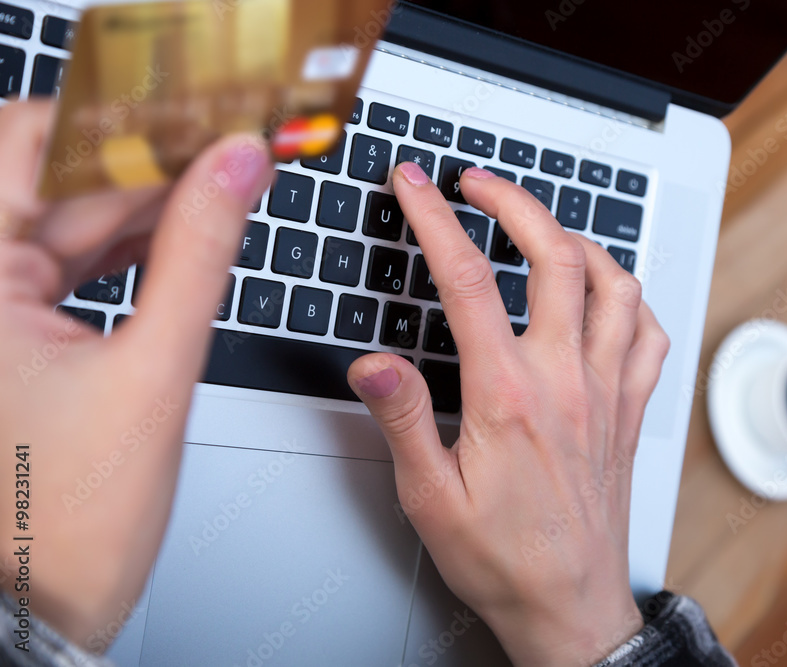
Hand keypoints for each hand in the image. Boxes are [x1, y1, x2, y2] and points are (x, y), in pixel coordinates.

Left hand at [0, 101, 271, 647]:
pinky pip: (68, 265)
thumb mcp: (154, 372)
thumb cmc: (67, 523)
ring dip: (143, 205)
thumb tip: (233, 168)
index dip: (119, 119)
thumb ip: (198, 254)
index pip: (30, 142)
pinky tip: (180, 238)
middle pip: (57, 181)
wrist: (39, 609)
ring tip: (220, 192)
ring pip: (66, 222)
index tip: (193, 115)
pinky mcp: (10, 334)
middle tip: (228, 151)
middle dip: (147, 162)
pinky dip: (125, 248)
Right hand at [347, 162, 669, 665]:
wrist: (569, 607)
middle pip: (554, 256)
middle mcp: (567, 382)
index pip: (469, 281)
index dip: (437, 219)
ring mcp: (607, 391)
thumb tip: (375, 363)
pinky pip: (650, 333)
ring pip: (615, 283)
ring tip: (542, 225)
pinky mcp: (628, 410)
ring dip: (577, 238)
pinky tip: (606, 293)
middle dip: (514, 201)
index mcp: (509, 397)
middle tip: (478, 182)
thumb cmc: (504, 561)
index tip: (417, 186)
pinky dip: (630, 296)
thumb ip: (404, 420)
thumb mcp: (430, 499)